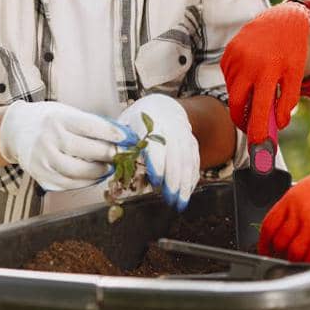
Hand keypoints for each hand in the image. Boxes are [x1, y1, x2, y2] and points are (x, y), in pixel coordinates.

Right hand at [0, 100, 136, 190]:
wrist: (16, 129)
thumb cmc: (49, 120)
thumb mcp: (67, 113)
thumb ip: (91, 125)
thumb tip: (121, 136)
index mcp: (59, 118)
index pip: (90, 127)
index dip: (112, 134)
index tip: (128, 138)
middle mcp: (49, 138)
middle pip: (85, 150)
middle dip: (109, 154)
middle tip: (122, 156)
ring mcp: (42, 158)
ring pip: (77, 172)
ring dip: (98, 172)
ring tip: (109, 168)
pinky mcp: (40, 174)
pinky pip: (67, 184)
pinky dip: (84, 183)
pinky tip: (94, 177)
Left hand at [117, 93, 199, 210]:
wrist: (161, 106)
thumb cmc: (137, 120)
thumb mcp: (124, 126)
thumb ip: (121, 145)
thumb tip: (115, 167)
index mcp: (151, 122)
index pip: (157, 144)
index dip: (157, 163)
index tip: (156, 182)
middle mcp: (172, 127)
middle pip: (176, 155)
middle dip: (174, 180)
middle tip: (170, 200)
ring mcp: (184, 135)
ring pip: (188, 159)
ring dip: (185, 183)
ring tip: (180, 203)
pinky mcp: (192, 142)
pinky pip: (195, 160)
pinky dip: (192, 177)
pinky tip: (188, 192)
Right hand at [221, 3, 309, 144]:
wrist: (281, 19)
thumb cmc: (292, 51)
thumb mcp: (296, 75)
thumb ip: (287, 101)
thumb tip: (278, 125)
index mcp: (267, 70)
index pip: (258, 108)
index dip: (256, 129)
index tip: (257, 144)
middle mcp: (247, 64)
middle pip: (235, 104)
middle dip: (241, 120)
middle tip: (251, 127)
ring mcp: (234, 57)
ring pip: (232, 92)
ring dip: (241, 99)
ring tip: (258, 89)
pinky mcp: (227, 54)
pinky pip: (228, 79)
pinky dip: (237, 84)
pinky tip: (250, 75)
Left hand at [259, 143, 309, 261]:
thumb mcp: (307, 190)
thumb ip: (293, 210)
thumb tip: (284, 231)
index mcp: (290, 200)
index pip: (268, 227)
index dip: (264, 243)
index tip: (265, 250)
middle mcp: (298, 213)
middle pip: (280, 242)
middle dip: (280, 253)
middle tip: (285, 257)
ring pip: (295, 253)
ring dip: (297, 259)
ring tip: (302, 258)